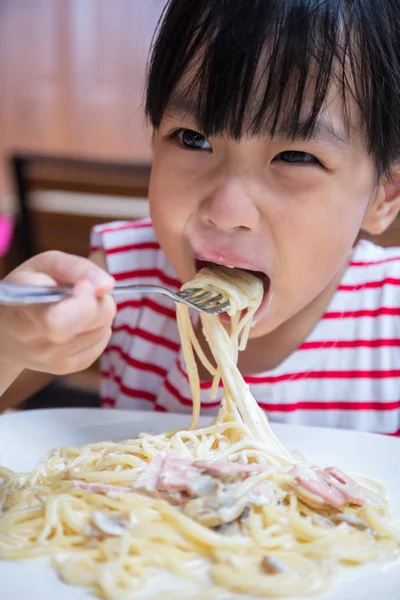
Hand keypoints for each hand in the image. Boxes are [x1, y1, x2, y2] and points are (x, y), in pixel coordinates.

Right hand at [0, 251, 115, 374]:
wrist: (6, 329)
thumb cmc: (29, 288)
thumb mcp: (44, 266)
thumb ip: (75, 268)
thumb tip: (107, 285)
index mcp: (24, 309)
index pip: (58, 321)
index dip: (82, 302)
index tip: (83, 285)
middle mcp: (34, 339)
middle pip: (91, 321)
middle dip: (100, 301)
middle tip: (87, 291)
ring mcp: (50, 358)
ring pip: (101, 330)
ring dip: (100, 314)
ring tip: (79, 306)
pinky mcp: (64, 367)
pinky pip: (100, 344)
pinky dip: (98, 329)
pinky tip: (80, 322)